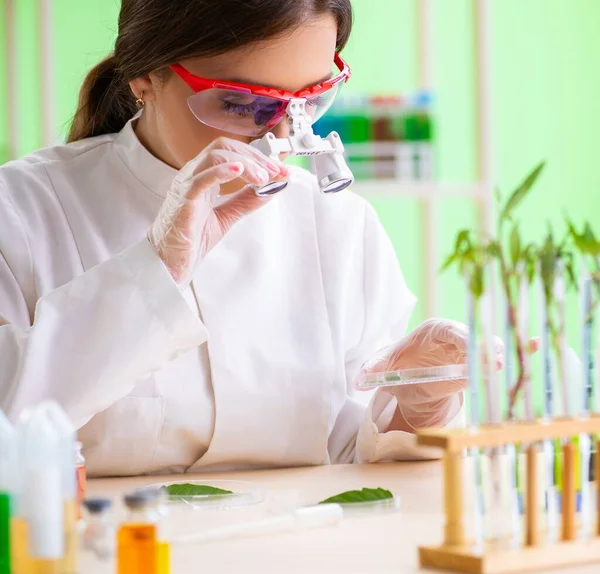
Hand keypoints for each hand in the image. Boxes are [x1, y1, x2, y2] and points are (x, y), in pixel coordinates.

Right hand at [148, 137, 288, 284]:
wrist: (170, 261)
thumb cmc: (191, 237)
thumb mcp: (228, 215)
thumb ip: (247, 201)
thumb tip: (271, 188)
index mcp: (204, 175)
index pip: (233, 152)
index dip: (258, 157)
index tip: (280, 169)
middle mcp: (195, 174)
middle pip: (225, 147)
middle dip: (255, 157)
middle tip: (276, 171)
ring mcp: (187, 184)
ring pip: (215, 156)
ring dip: (244, 163)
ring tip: (262, 177)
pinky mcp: (183, 199)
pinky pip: (200, 179)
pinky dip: (221, 171)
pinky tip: (239, 171)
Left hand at [360, 318, 538, 428]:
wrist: (413, 373)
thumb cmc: (401, 363)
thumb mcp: (387, 364)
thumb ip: (374, 368)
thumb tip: (358, 378)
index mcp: (434, 330)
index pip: (451, 332)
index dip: (464, 341)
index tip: (475, 352)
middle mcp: (457, 336)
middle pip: (477, 340)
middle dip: (487, 351)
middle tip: (496, 366)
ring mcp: (471, 349)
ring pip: (491, 349)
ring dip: (501, 358)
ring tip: (508, 372)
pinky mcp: (480, 363)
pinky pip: (500, 354)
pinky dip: (518, 349)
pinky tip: (537, 344)